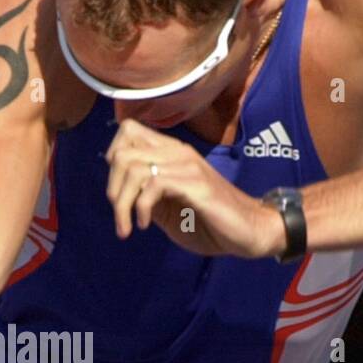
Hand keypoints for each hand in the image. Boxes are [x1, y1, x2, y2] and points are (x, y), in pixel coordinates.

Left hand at [104, 118, 284, 257]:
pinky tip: (146, 224)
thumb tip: (118, 190)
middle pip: (123, 151)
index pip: (128, 130)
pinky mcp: (196, 184)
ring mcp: (188, 166)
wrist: (249, 232)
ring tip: (129, 226)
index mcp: (171, 153)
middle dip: (113, 188)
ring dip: (122, 203)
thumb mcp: (168, 207)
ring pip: (133, 168)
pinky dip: (141, 208)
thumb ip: (145, 194)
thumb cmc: (209, 222)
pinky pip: (153, 185)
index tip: (118, 190)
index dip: (114, 157)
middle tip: (121, 216)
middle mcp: (178, 152)